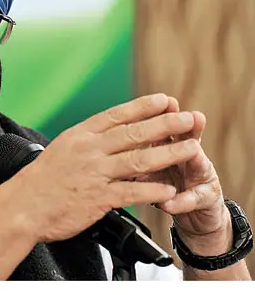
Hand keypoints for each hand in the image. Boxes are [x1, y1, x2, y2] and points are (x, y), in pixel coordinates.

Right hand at [7, 93, 200, 242]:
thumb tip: (112, 133)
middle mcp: (88, 150)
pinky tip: (170, 189)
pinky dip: (153, 191)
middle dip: (165, 124)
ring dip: (169, 153)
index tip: (164, 99)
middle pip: (133, 133)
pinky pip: (132, 192)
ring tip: (191, 148)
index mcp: (79, 136)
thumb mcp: (62, 149)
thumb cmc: (41, 180)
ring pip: (138, 160)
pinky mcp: (98, 198)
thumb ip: (88, 141)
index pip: (116, 115)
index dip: (142, 107)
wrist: (23, 206)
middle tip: (188, 117)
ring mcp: (94, 174)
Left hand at [142, 97, 231, 255]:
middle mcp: (188, 157)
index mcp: (170, 146)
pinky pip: (193, 200)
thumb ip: (134, 150)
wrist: (193, 212)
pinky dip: (181, 201)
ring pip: (198, 165)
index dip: (165, 115)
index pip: (166, 126)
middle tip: (186, 117)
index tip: (162, 101)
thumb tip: (108, 136)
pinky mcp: (205, 200)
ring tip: (193, 150)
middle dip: (185, 127)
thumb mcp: (147, 166)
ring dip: (193, 157)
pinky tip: (170, 202)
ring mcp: (200, 178)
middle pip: (187, 137)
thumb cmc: (164, 184)